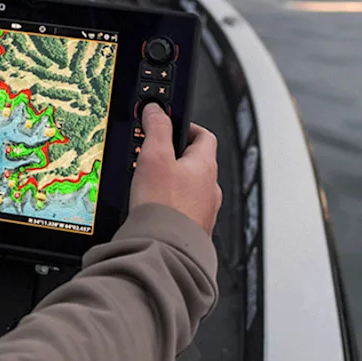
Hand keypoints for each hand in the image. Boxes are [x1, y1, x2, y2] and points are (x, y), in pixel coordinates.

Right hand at [130, 103, 221, 235]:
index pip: (204, 136)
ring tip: (151, 185)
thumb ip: (156, 128)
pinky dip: (172, 206)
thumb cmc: (164, 207)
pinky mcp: (193, 231)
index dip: (187, 127)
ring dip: (174, 184)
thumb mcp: (155, 156)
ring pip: (190, 189)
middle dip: (176, 157)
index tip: (169, 126)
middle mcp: (210, 189)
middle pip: (196, 163)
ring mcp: (204, 211)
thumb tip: (156, 109)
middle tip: (154, 156)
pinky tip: (155, 210)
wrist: (165, 250)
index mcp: (205, 167)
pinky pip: (184, 211)